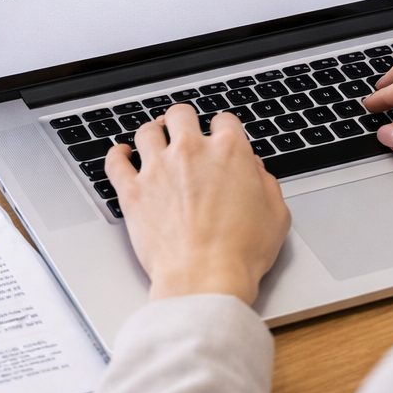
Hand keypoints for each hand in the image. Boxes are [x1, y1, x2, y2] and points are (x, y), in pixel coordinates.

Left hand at [104, 105, 290, 304]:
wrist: (205, 278)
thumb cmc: (241, 252)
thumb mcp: (276, 216)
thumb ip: (267, 184)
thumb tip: (255, 170)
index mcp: (229, 151)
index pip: (224, 120)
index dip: (223, 128)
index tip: (219, 137)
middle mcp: (191, 151)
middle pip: (180, 115)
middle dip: (183, 122)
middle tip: (183, 132)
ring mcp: (158, 168)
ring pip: (146, 132)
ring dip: (152, 134)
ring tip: (154, 142)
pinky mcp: (133, 191)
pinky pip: (115, 161)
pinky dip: (117, 155)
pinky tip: (122, 154)